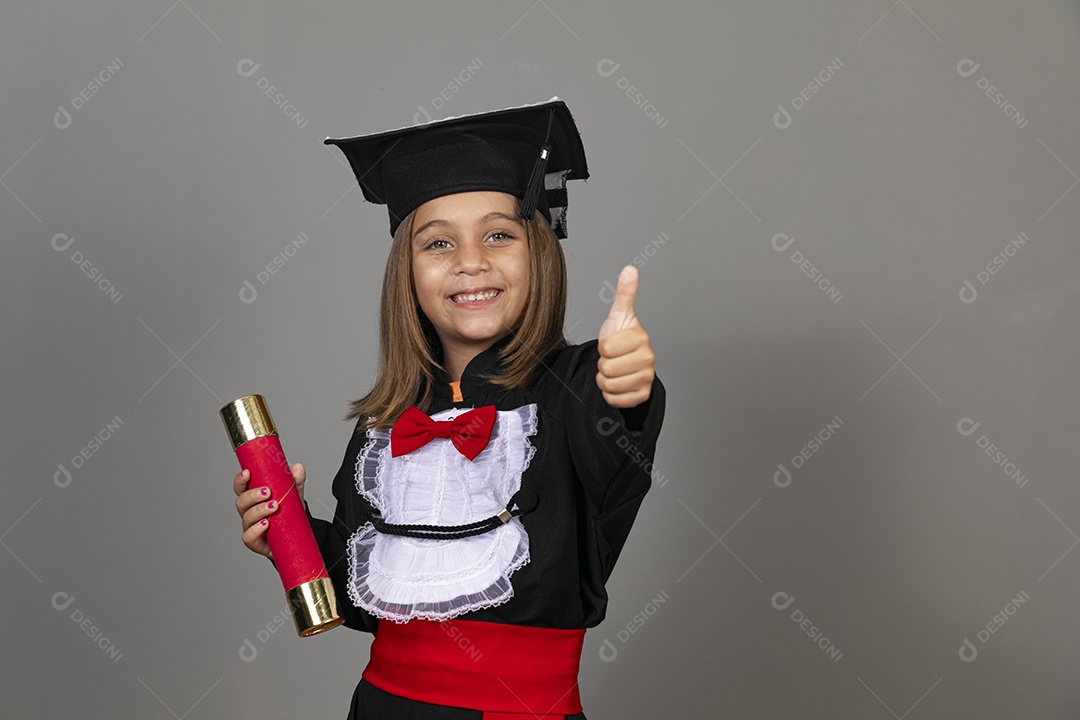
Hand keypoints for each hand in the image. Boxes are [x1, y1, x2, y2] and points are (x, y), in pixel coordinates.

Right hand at [233, 462, 306, 559]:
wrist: (295, 536)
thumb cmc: (288, 513)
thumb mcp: (293, 496)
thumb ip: (295, 481)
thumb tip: (298, 467)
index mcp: (253, 499)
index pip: (241, 488)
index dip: (240, 480)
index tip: (247, 473)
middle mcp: (248, 512)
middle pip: (241, 502)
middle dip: (252, 495)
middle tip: (268, 492)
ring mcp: (250, 527)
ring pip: (246, 518)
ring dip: (259, 511)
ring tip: (274, 506)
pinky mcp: (255, 542)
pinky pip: (248, 537)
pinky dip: (255, 530)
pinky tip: (265, 524)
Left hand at [596, 265, 654, 407]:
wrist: (626, 362)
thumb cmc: (621, 338)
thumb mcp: (619, 315)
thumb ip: (624, 293)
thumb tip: (630, 269)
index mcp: (641, 338)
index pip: (606, 349)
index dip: (603, 348)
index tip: (612, 344)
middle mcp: (648, 359)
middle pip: (607, 368)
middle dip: (603, 365)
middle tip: (612, 358)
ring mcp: (647, 378)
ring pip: (610, 385)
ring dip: (605, 380)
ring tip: (614, 370)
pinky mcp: (643, 396)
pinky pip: (615, 399)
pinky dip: (610, 394)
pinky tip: (618, 383)